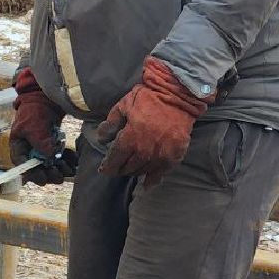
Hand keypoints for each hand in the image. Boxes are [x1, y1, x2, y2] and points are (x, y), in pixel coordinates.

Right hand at [10, 67, 75, 184]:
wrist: (46, 98)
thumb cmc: (35, 111)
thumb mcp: (34, 127)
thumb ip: (41, 144)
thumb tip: (50, 160)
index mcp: (19, 147)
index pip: (23, 166)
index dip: (33, 175)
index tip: (44, 179)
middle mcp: (29, 151)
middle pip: (38, 169)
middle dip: (49, 174)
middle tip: (60, 176)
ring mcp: (42, 149)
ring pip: (50, 166)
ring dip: (60, 169)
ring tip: (70, 169)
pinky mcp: (53, 145)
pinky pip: (60, 158)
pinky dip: (67, 161)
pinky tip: (73, 161)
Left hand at [97, 56, 211, 186]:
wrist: (177, 94)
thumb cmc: (147, 98)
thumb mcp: (123, 106)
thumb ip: (110, 124)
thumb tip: (101, 139)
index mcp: (129, 138)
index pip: (114, 160)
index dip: (108, 167)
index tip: (104, 169)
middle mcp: (144, 150)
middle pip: (128, 168)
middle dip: (120, 169)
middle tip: (117, 167)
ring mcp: (161, 154)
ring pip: (142, 171)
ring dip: (134, 172)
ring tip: (130, 170)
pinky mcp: (174, 155)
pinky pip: (161, 173)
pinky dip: (153, 180)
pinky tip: (147, 184)